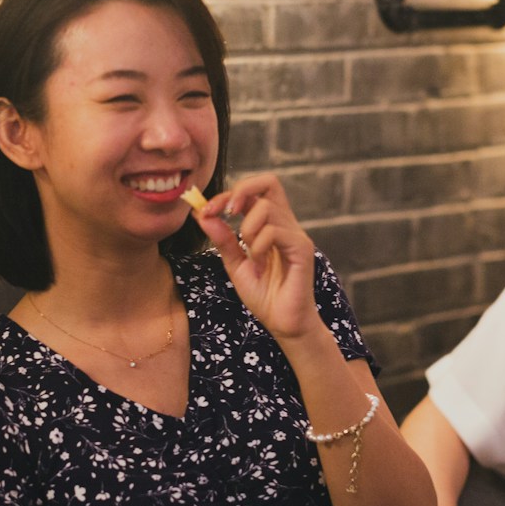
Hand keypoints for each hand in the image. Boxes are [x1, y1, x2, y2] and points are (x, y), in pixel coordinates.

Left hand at [190, 173, 317, 339]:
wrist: (284, 324)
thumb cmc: (265, 296)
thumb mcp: (235, 265)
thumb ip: (223, 240)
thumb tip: (202, 215)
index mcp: (271, 225)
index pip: (253, 191)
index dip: (227, 194)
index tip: (206, 211)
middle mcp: (286, 224)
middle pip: (269, 182)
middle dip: (240, 191)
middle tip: (226, 212)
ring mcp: (295, 234)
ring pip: (266, 207)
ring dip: (247, 229)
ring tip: (250, 255)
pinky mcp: (301, 248)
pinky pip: (274, 231)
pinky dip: (258, 245)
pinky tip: (260, 263)